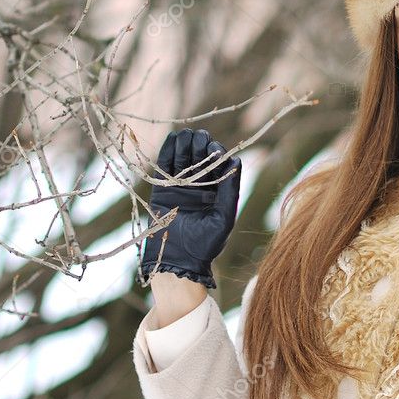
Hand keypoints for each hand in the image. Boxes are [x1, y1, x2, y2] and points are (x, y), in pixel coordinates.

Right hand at [139, 128, 241, 288]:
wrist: (177, 260)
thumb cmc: (205, 244)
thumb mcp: (223, 217)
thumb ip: (229, 190)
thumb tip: (236, 160)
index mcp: (216, 193)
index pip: (218, 165)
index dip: (216, 153)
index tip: (214, 150)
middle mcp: (200, 187)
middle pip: (201, 156)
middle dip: (201, 145)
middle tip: (200, 142)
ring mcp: (180, 187)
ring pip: (184, 157)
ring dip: (186, 144)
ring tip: (187, 138)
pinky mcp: (162, 189)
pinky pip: (165, 165)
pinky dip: (169, 150)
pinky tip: (174, 139)